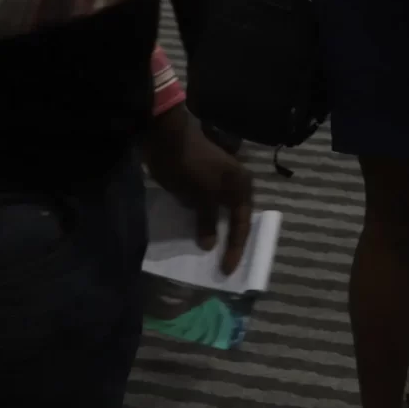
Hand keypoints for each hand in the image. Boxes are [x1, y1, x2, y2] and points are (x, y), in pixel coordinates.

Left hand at [141, 110, 254, 271]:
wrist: (166, 137)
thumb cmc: (188, 166)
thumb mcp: (199, 197)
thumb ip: (207, 221)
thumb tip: (210, 245)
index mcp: (241, 185)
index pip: (242, 223)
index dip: (235, 248)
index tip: (226, 269)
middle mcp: (235, 183)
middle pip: (235, 218)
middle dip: (230, 240)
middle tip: (223, 263)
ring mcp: (218, 181)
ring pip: (220, 213)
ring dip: (215, 230)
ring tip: (210, 253)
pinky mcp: (203, 181)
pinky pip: (207, 206)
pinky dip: (203, 220)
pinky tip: (196, 233)